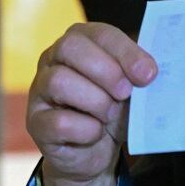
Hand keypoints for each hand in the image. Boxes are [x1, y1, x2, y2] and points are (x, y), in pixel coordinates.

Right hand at [28, 23, 156, 185]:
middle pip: (70, 47)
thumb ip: (138, 74)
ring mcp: (40, 90)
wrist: (96, 152)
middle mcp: (53, 59)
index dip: (125, 52)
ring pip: (60, 81)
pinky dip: (86, 130)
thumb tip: (148, 71)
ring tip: (110, 115)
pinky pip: (59, 121)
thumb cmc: (114, 110)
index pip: (99, 33)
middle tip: (126, 93)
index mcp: (80, 42)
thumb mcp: (131, 88)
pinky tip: (95, 133)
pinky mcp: (36, 123)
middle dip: (107, 72)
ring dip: (96, 101)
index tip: (148, 74)